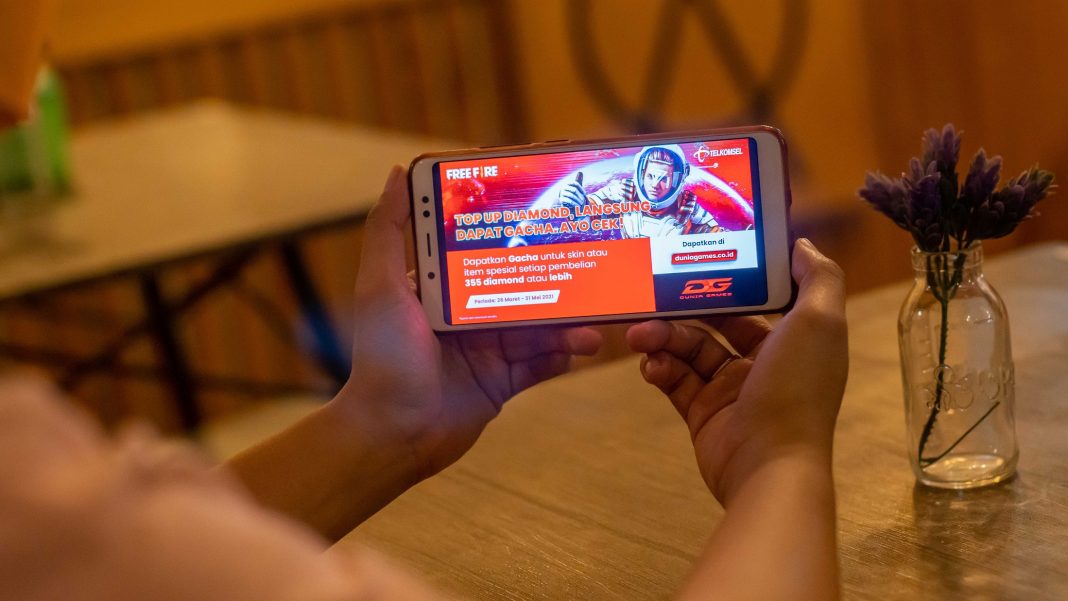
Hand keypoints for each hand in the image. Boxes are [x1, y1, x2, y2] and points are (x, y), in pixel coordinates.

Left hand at [336, 167, 602, 478]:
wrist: (394, 432)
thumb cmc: (383, 356)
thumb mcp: (380, 285)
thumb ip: (389, 230)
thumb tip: (402, 173)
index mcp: (443, 285)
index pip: (484, 246)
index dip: (514, 226)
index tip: (547, 203)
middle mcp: (469, 312)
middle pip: (523, 284)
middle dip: (557, 273)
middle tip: (592, 257)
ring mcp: (489, 347)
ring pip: (540, 323)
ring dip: (569, 318)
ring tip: (595, 316)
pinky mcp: (503, 381)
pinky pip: (543, 362)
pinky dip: (565, 353)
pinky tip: (585, 345)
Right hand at [626, 239, 846, 504]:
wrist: (767, 466)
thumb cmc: (796, 388)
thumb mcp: (820, 322)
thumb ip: (817, 276)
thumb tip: (799, 244)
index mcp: (794, 339)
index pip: (760, 299)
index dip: (732, 278)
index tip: (700, 255)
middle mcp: (765, 362)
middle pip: (717, 321)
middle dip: (683, 307)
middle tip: (652, 296)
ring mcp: (731, 389)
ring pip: (690, 349)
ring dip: (663, 337)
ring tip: (639, 335)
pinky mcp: (702, 412)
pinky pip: (675, 380)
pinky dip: (659, 368)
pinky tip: (649, 365)